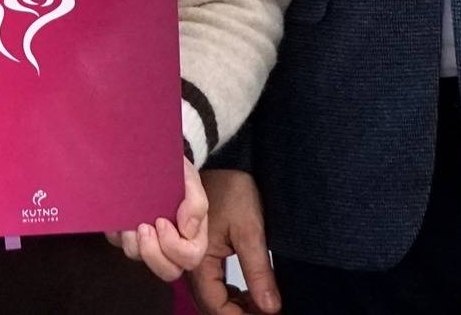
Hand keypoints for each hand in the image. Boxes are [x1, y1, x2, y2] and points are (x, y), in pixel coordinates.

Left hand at [106, 158, 208, 281]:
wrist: (155, 157)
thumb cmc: (177, 173)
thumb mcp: (191, 180)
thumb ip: (196, 203)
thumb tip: (187, 229)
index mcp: (192, 236)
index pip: (189, 258)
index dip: (174, 246)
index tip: (161, 221)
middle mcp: (170, 245)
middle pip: (167, 271)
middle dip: (153, 253)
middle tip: (143, 228)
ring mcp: (147, 241)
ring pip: (138, 257)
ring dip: (132, 243)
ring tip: (129, 222)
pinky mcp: (126, 233)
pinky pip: (117, 242)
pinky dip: (115, 231)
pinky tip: (118, 216)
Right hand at [188, 168, 278, 313]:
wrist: (221, 160)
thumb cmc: (231, 189)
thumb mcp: (250, 229)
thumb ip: (258, 270)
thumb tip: (271, 308)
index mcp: (198, 260)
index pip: (215, 307)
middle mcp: (190, 264)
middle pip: (210, 306)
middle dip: (238, 314)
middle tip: (268, 313)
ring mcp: (192, 258)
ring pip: (209, 297)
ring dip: (234, 306)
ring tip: (261, 305)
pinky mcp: (199, 251)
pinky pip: (209, 284)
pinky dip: (228, 294)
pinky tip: (247, 293)